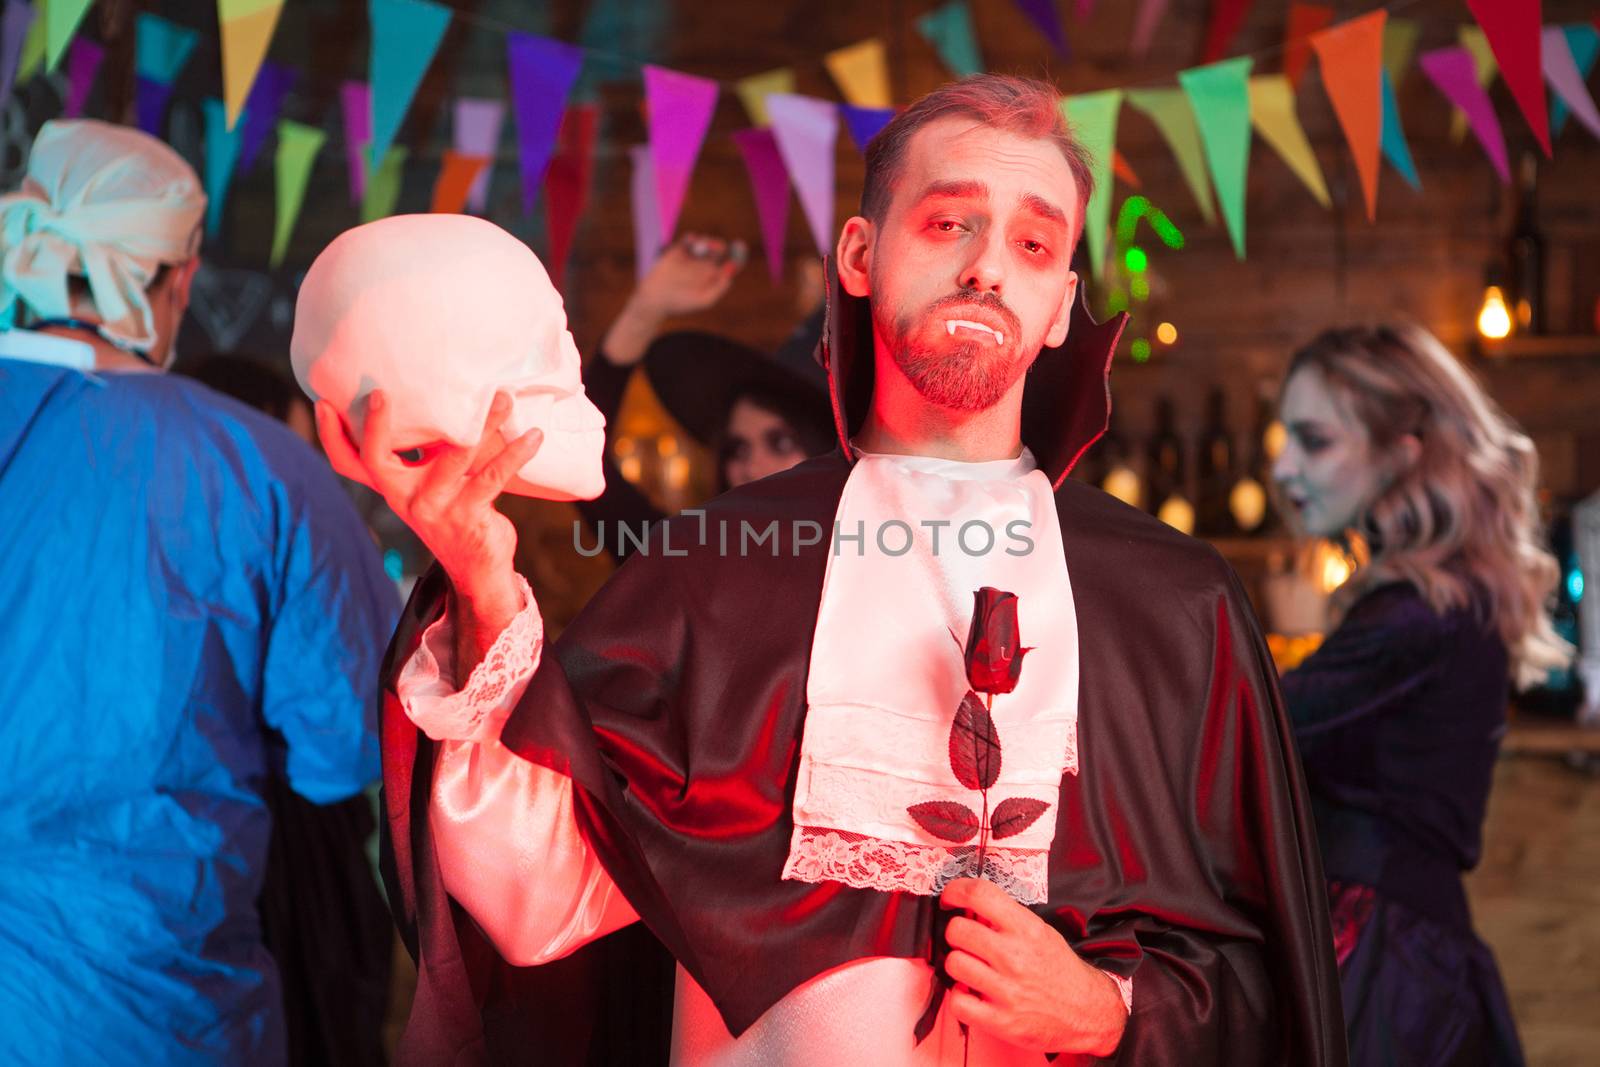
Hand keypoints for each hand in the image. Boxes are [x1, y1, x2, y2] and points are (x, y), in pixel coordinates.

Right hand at [314, 389, 538, 629]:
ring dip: (483, 423)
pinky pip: (492, 476)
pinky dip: (516, 453)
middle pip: (378, 461)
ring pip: (454, 455)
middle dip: (376, 427)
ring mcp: (434, 507)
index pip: (349, 462)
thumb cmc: (456, 510)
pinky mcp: (467, 515)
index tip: (323, 401)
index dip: (331, 435)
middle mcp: (405, 497)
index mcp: (393, 486)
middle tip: (380, 394)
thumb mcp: (432, 480)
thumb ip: (427, 450)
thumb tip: (439, 395)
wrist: (478, 566)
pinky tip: (533, 436)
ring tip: (502, 397)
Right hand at [601, 233, 745, 365]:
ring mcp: (692, 258)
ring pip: (705, 243)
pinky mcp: (678, 251)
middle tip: (718, 248)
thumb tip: (730, 274)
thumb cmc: (680, 304)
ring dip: (708, 241)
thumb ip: (719, 288)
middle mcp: (704, 266)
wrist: (655, 299)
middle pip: (719, 250)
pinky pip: (689, 240)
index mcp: (714, 278)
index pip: (731, 263)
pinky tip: (692, 241)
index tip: (739, 250)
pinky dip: (692, 238)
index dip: (737, 256)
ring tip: (704, 247)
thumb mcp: (704, 300)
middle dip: (720, 246)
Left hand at [939, 877, 1126, 1056]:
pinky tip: (972, 993)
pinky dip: (959, 998)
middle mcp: (1015, 957)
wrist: (1088, 1012)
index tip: (950, 898)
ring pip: (953, 963)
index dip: (955, 891)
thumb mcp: (1042, 933)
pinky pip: (958, 1002)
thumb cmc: (1061, 972)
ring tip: (972, 968)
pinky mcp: (1002, 1021)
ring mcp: (1007, 990)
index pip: (979, 894)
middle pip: (957, 930)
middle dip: (957, 932)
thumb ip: (1009, 918)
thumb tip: (971, 905)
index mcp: (1027, 929)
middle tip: (966, 940)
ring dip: (958, 964)